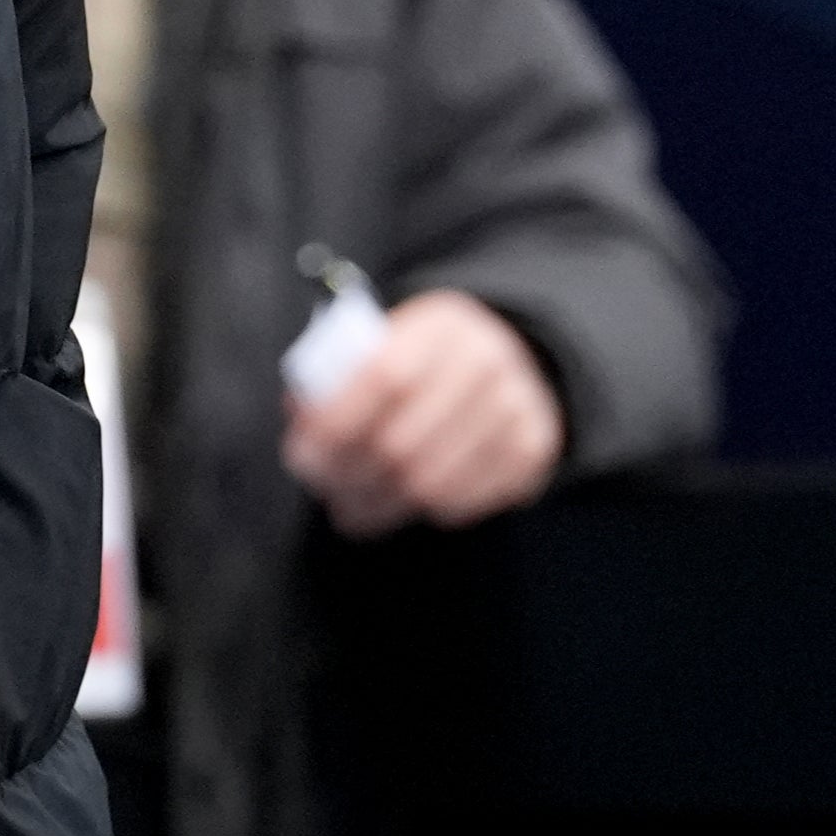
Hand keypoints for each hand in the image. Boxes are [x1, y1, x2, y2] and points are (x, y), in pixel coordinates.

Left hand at [281, 290, 565, 537]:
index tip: (301, 455)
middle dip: (348, 476)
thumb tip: (302, 416)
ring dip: (379, 505)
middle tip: (323, 489)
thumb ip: (339, 372)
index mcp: (440, 324)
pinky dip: (422, 511)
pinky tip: (400, 503)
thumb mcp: (385, 341)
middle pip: (402, 442)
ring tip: (351, 507)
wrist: (509, 357)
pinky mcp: (534, 451)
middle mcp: (487, 362)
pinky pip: (466, 501)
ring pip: (431, 484)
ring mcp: (517, 409)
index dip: (335, 423)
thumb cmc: (424, 357)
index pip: (383, 377)